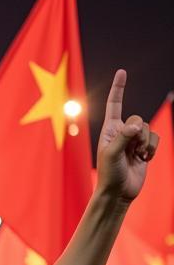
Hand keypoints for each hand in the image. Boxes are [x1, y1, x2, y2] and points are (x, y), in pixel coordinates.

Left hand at [96, 70, 159, 203]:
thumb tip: (136, 126)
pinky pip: (156, 138)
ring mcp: (134, 140)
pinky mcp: (144, 149)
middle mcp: (122, 132)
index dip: (119, 88)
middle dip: (138, 134)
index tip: (122, 72)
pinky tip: (144, 160)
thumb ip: (123, 137)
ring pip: (149, 129)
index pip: (115, 104)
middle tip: (131, 151)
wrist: (118, 193)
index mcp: (109, 129)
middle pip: (139, 119)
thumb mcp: (111, 155)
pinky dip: (152, 149)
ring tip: (136, 157)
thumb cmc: (109, 175)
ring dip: (145, 144)